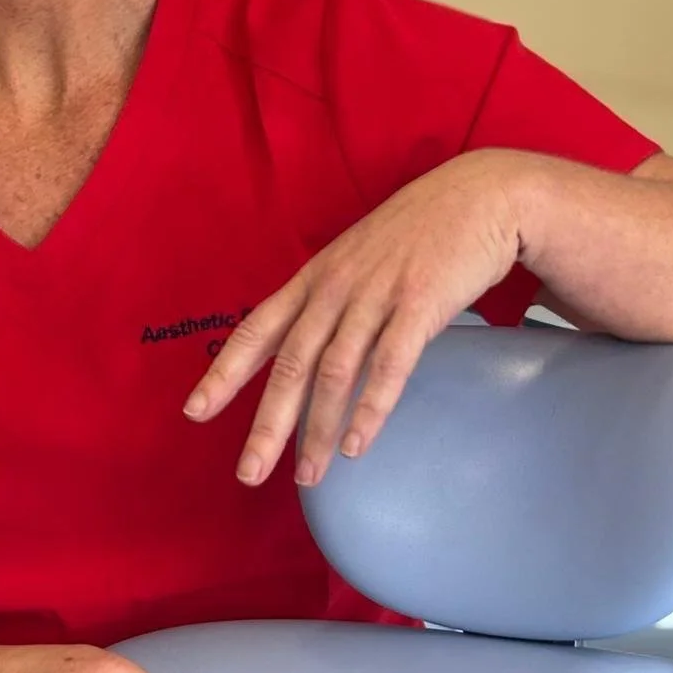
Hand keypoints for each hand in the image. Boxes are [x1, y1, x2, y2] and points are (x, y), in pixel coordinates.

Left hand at [183, 150, 524, 486]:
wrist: (478, 196)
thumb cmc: (417, 232)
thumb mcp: (357, 259)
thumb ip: (331, 301)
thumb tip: (310, 352)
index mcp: (315, 277)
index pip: (257, 329)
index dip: (225, 372)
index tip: (195, 411)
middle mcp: (335, 287)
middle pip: (290, 363)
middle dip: (267, 423)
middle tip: (249, 474)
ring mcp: (376, 295)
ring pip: (334, 372)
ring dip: (317, 430)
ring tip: (307, 476)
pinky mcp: (419, 304)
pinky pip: (389, 365)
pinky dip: (369, 409)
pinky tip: (355, 444)